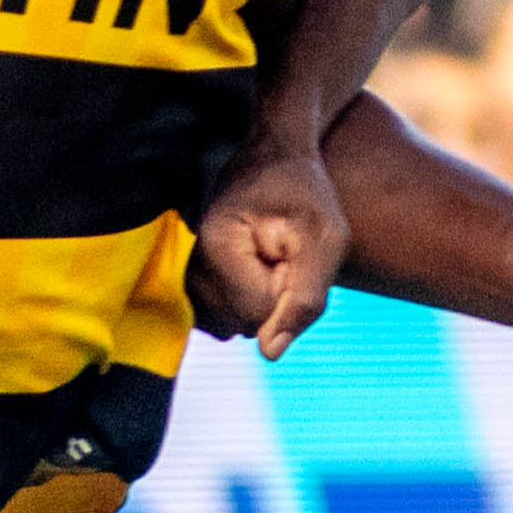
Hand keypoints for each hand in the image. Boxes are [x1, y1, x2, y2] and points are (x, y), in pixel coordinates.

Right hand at [191, 124, 353, 358]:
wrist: (273, 160)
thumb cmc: (303, 192)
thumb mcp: (324, 239)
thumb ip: (305, 298)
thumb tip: (270, 353)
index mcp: (216, 250)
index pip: (262, 313)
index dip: (291, 289)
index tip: (294, 249)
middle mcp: (191, 267)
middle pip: (248, 324)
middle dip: (278, 296)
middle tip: (285, 251)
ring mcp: (189, 279)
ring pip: (240, 325)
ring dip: (266, 298)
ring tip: (272, 256)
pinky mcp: (195, 286)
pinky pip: (231, 320)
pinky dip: (252, 300)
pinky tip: (257, 267)